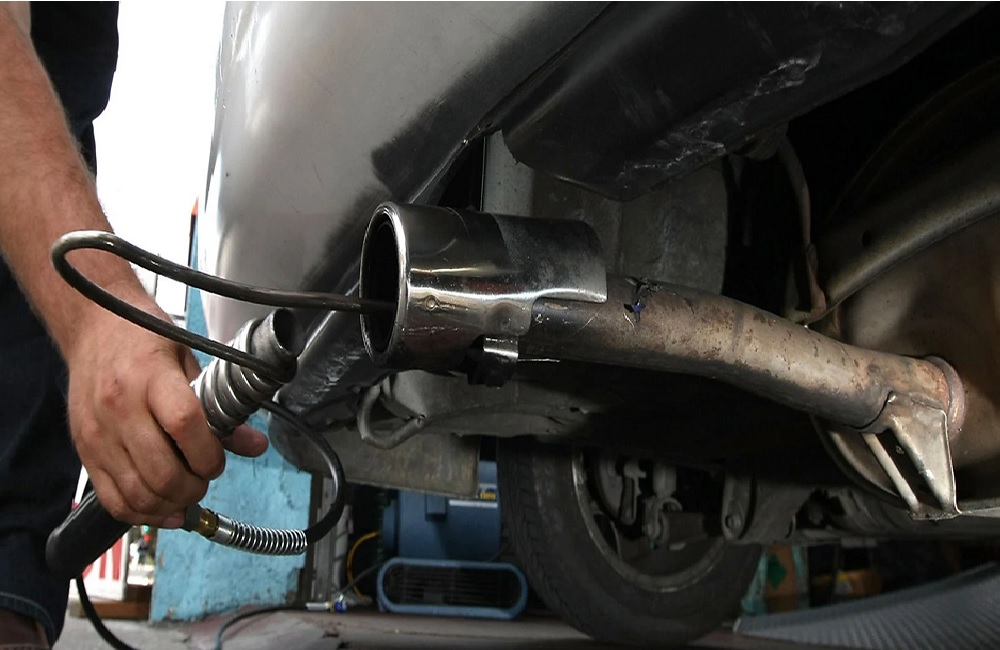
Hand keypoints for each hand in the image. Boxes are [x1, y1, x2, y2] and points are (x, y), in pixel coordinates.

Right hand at [65, 291, 268, 526]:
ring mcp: (98, 434)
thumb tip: (255, 444)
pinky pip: (112, 499)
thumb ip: (220, 407)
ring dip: (171, 505)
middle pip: (161, 472)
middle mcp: (119, 408)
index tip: (217, 460)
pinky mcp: (84, 451)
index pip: (184, 425)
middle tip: (204, 478)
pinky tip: (161, 507)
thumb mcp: (190, 361)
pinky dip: (141, 513)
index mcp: (151, 378)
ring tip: (187, 492)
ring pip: (138, 493)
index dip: (208, 454)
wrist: (94, 327)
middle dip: (194, 487)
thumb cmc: (143, 340)